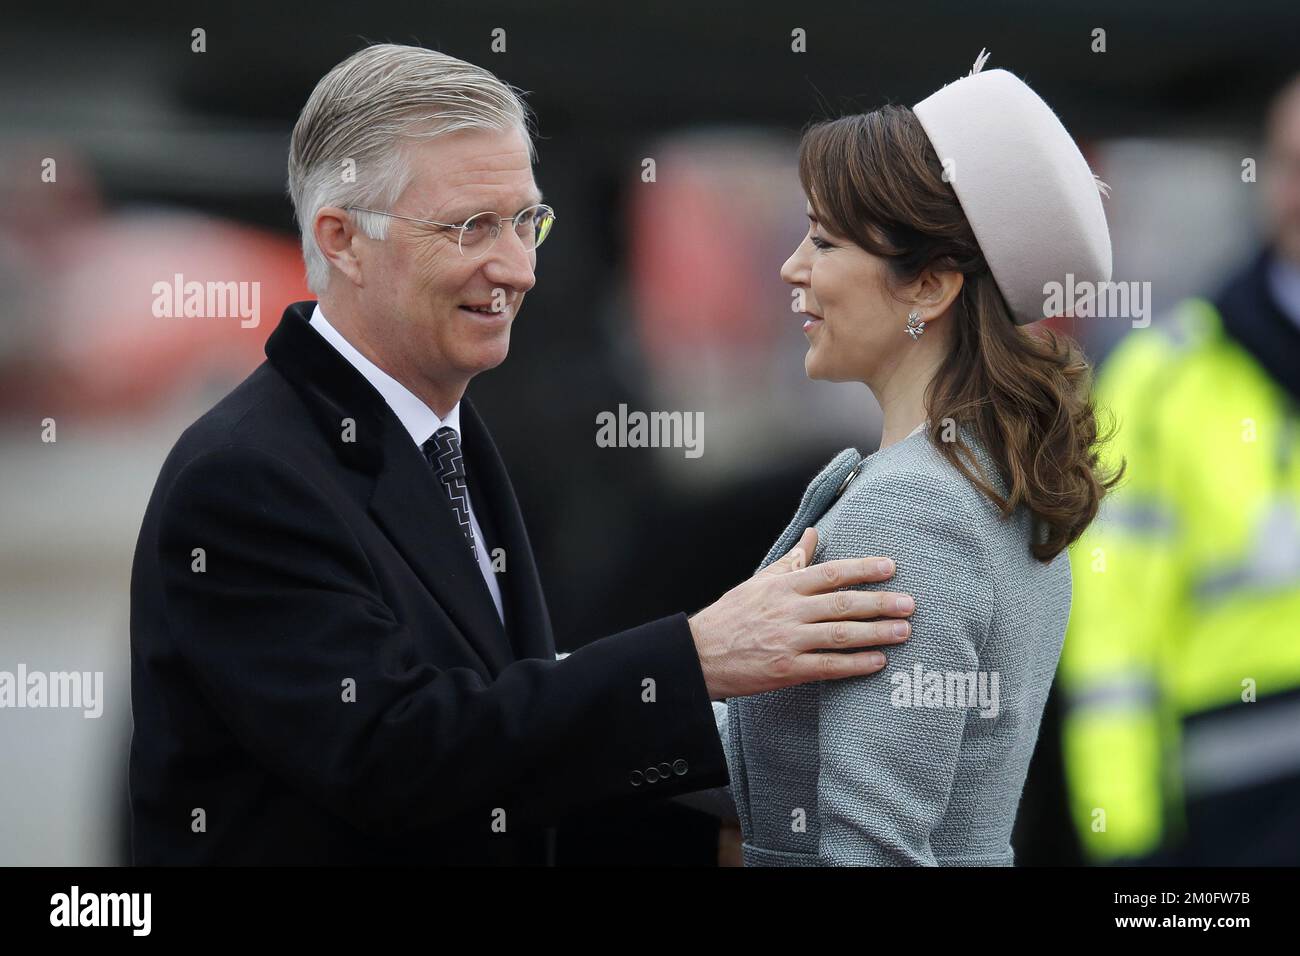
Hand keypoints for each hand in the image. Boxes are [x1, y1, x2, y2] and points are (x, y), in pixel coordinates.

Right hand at [688, 528, 912, 699]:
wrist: (699, 655)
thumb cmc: (730, 616)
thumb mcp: (759, 581)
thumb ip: (791, 561)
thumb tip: (813, 535)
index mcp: (783, 586)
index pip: (830, 573)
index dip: (862, 569)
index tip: (890, 568)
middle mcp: (788, 611)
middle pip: (842, 603)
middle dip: (879, 603)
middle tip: (910, 603)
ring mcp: (788, 641)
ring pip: (840, 635)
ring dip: (876, 633)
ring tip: (904, 631)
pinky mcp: (786, 670)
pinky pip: (828, 666)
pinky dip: (855, 664)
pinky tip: (878, 662)